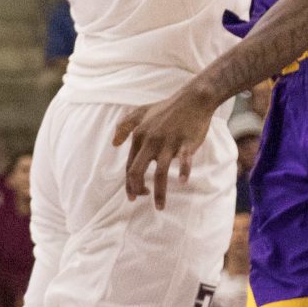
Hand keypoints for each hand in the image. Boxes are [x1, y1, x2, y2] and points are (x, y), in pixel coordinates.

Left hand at [115, 78, 223, 207]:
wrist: (193, 99)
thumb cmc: (168, 108)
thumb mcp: (142, 112)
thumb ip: (125, 126)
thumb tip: (114, 143)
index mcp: (140, 137)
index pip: (130, 166)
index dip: (129, 184)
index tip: (134, 196)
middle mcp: (151, 141)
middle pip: (138, 171)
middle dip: (137, 189)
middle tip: (142, 199)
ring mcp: (169, 143)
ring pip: (160, 172)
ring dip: (159, 193)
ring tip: (159, 207)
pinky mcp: (186, 143)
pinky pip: (184, 160)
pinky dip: (184, 171)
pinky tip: (182, 181)